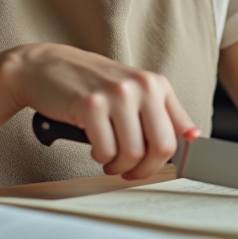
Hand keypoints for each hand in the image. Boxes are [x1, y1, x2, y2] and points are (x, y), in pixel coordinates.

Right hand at [4, 43, 196, 179]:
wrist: (45, 67)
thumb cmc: (89, 83)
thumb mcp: (132, 91)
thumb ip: (162, 112)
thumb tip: (193, 137)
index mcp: (156, 84)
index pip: (180, 133)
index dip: (170, 159)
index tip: (156, 166)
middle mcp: (141, 86)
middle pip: (162, 147)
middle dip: (145, 169)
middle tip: (130, 171)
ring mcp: (117, 94)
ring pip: (133, 153)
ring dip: (120, 166)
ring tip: (110, 159)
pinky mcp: (91, 105)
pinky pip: (106, 151)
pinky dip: (101, 157)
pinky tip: (95, 147)